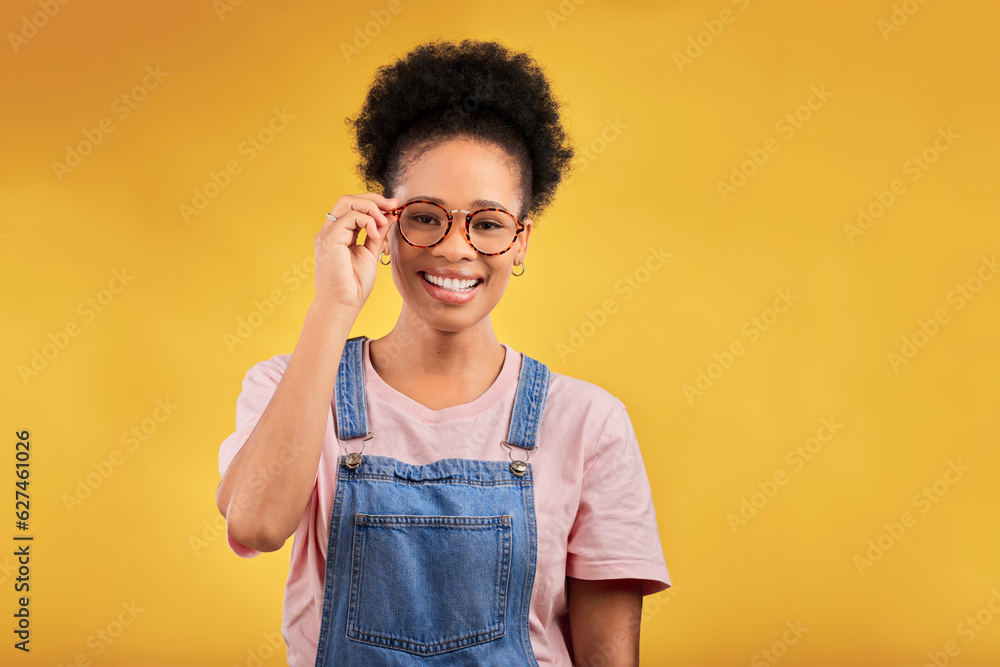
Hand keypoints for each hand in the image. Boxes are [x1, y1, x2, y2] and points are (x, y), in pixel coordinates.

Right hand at [313, 192, 397, 313]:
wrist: (342, 306)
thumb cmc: (354, 287)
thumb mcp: (370, 253)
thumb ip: (378, 234)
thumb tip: (390, 216)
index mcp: (338, 235)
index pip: (353, 207)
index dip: (374, 203)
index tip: (394, 206)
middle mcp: (330, 232)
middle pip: (348, 199)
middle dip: (374, 199)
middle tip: (393, 205)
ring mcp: (327, 235)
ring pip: (347, 202)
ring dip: (371, 208)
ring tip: (384, 221)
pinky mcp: (329, 240)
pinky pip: (349, 217)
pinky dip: (367, 221)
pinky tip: (376, 234)